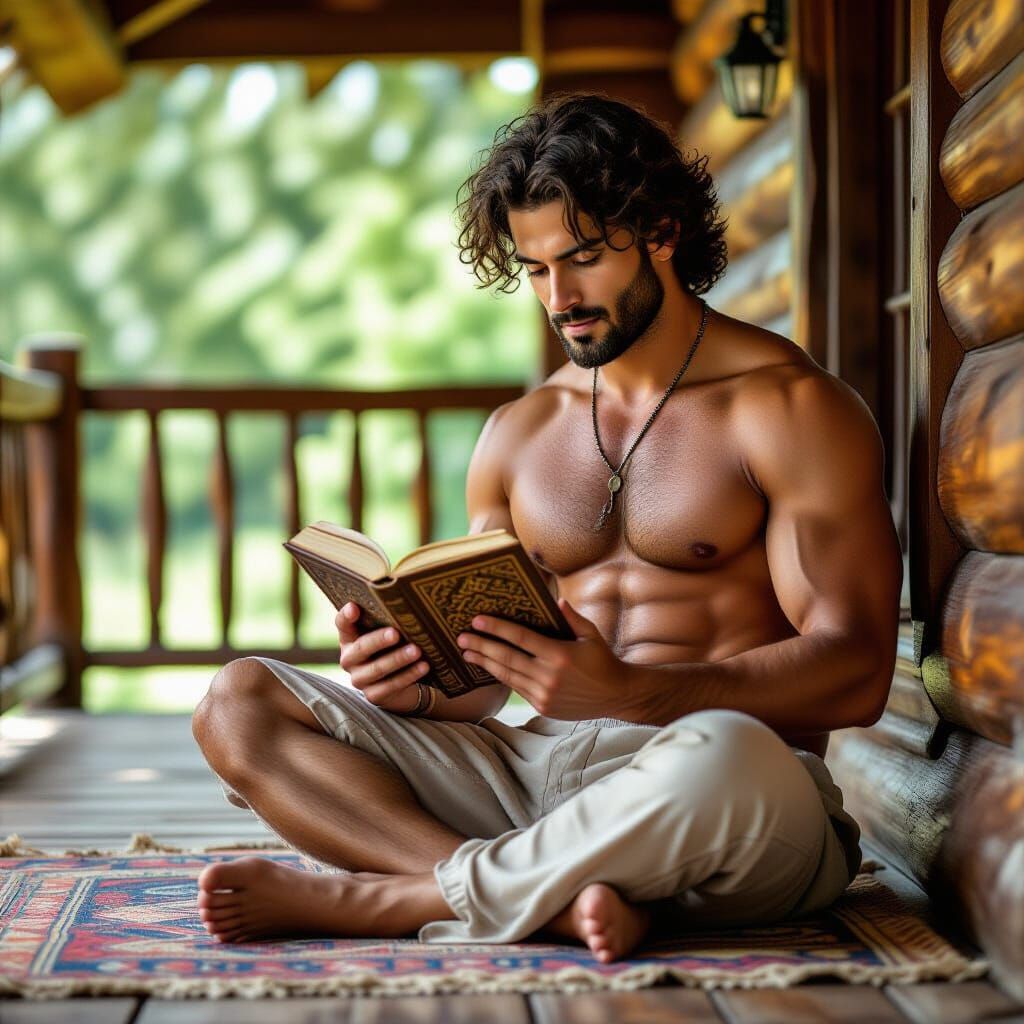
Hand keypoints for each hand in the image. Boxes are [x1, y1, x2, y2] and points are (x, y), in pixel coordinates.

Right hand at [336, 602, 430, 713]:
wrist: (400, 682)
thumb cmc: (393, 648)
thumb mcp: (386, 633)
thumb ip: (388, 621)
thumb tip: (408, 605)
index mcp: (350, 638)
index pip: (342, 623)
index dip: (346, 616)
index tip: (355, 607)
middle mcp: (349, 659)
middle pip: (361, 647)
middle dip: (379, 640)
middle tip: (396, 633)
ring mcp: (359, 679)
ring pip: (377, 668)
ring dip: (398, 659)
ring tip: (416, 650)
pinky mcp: (374, 695)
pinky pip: (391, 685)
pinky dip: (409, 675)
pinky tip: (423, 666)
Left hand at [456, 598, 629, 719]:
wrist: (617, 696)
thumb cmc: (603, 660)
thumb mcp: (591, 635)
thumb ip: (572, 618)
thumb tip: (556, 600)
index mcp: (559, 654)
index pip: (521, 638)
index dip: (497, 628)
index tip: (477, 620)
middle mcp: (549, 675)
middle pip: (507, 658)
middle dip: (481, 646)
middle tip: (461, 637)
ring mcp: (544, 693)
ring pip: (508, 675)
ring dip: (485, 663)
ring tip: (467, 653)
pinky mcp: (543, 706)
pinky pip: (517, 688)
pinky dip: (502, 676)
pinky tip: (489, 667)